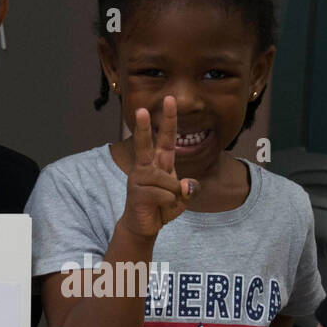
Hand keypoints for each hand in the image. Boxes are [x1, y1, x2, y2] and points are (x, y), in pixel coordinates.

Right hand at [118, 96, 197, 240]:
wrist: (145, 226)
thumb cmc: (162, 207)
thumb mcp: (182, 198)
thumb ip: (189, 189)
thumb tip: (185, 186)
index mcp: (160, 162)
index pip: (166, 138)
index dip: (169, 119)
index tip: (169, 100)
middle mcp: (147, 167)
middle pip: (146, 144)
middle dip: (145, 127)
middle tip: (141, 109)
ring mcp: (139, 179)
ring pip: (167, 181)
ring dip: (173, 194)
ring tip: (165, 203)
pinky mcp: (137, 193)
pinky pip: (164, 195)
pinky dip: (169, 204)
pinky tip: (160, 208)